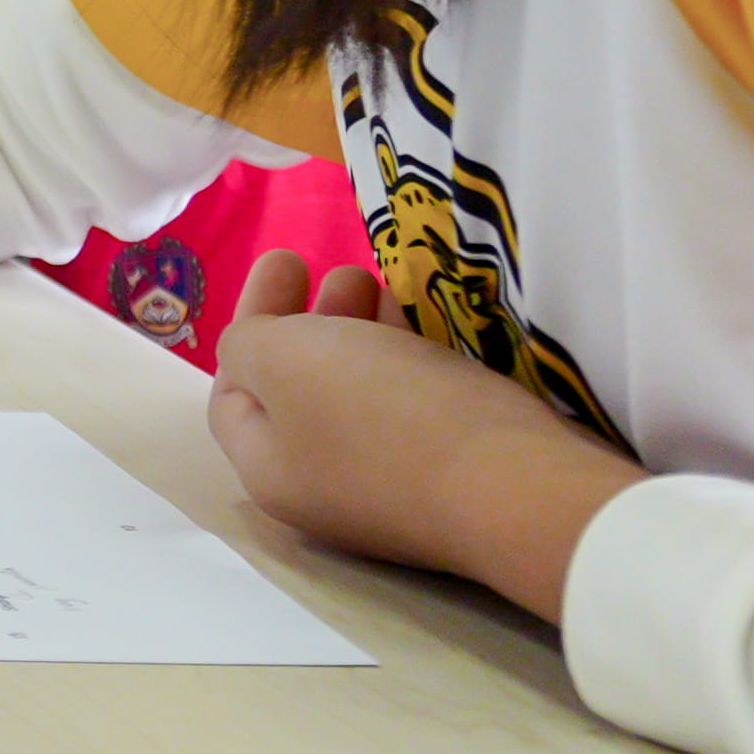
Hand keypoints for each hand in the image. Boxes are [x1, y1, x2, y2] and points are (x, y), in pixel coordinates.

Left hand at [206, 254, 640, 614]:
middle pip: (302, 394)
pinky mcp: (459, 480)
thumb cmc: (382, 414)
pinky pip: (420, 413)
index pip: (233, 395)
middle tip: (343, 269)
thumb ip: (249, 345)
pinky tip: (430, 326)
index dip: (250, 321)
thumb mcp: (284, 360)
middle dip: (314, 321)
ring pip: (365, 399)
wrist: (521, 489)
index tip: (287, 261)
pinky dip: (414, 363)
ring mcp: (399, 491)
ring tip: (386, 284)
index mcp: (271, 472)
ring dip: (366, 335)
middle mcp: (328, 491)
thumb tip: (256, 355)